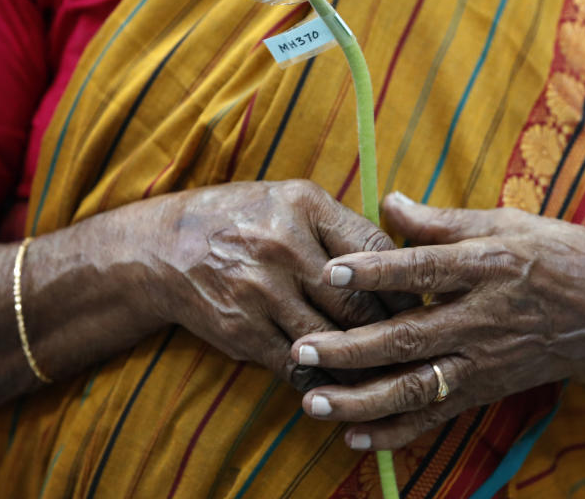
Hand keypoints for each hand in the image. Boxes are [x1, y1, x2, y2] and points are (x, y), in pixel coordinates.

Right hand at [126, 180, 410, 391]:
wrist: (164, 247)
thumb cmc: (241, 220)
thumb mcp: (289, 201)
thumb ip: (340, 228)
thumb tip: (400, 263)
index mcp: (305, 205)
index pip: (375, 248)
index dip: (404, 281)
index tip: (420, 300)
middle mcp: (284, 245)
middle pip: (360, 301)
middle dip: (391, 329)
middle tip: (413, 344)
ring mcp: (261, 291)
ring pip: (334, 339)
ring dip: (362, 362)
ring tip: (386, 371)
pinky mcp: (242, 329)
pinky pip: (298, 363)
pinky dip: (324, 377)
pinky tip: (340, 381)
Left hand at [287, 193, 584, 449]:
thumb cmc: (561, 256)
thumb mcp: (510, 224)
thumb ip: (444, 220)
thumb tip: (387, 201)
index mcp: (489, 267)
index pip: (424, 269)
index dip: (377, 270)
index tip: (331, 269)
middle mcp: (483, 319)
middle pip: (409, 337)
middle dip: (350, 347)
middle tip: (300, 349)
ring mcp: (484, 362)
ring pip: (416, 387)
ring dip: (362, 398)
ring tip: (312, 401)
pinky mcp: (486, 391)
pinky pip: (436, 417)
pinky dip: (395, 433)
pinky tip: (353, 438)